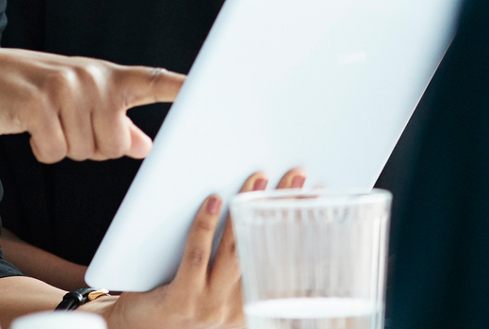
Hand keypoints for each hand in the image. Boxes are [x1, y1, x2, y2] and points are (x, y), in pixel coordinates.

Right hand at [0, 48, 185, 162]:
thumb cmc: (38, 93)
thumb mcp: (81, 103)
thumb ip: (117, 124)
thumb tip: (147, 148)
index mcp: (108, 78)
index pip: (151, 82)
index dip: (179, 88)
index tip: (207, 88)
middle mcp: (91, 77)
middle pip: (114, 145)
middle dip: (91, 147)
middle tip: (66, 124)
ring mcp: (63, 87)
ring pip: (84, 151)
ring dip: (63, 147)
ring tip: (47, 122)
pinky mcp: (36, 102)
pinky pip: (54, 151)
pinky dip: (42, 150)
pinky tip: (30, 128)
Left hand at [93, 169, 306, 328]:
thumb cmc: (174, 304)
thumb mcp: (215, 293)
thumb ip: (235, 267)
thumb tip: (255, 212)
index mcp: (250, 307)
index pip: (283, 265)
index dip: (301, 230)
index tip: (314, 200)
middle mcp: (234, 310)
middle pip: (265, 251)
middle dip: (282, 210)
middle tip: (296, 178)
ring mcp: (210, 307)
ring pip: (235, 251)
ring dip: (247, 210)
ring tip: (258, 180)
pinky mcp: (182, 300)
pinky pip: (197, 255)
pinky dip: (206, 225)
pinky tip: (214, 201)